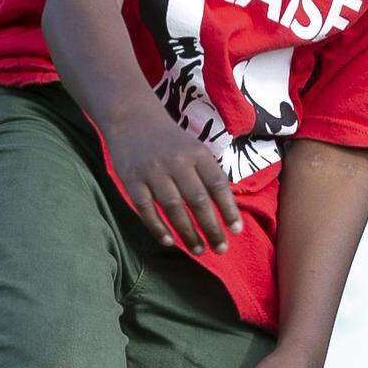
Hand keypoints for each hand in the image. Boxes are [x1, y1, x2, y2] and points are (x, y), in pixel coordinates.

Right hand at [104, 100, 241, 253]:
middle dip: (212, 228)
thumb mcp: (194, 147)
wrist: (130, 117)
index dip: (228, 209)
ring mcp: (152, 171)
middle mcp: (176, 161)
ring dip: (188, 233)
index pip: (217, 184)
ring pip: (173, 208)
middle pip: (198, 200)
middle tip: (221, 249)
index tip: (236, 230)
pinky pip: (146, 209)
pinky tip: (169, 242)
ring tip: (199, 250)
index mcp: (196, 153)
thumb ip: (207, 172)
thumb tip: (225, 208)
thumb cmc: (168, 139)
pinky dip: (157, 227)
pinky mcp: (131, 180)